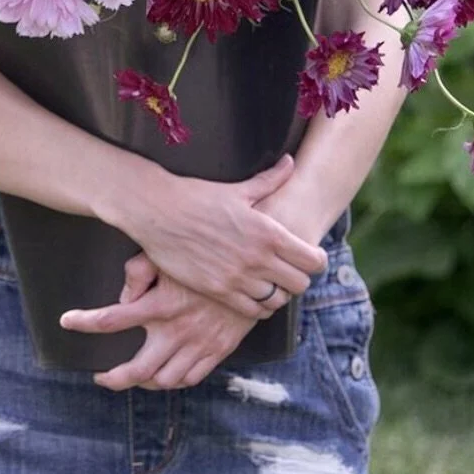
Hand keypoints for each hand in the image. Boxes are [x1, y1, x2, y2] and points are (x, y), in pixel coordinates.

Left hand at [60, 255, 255, 390]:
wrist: (255, 267)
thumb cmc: (205, 254)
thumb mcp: (167, 254)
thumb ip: (138, 272)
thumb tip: (123, 296)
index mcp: (160, 304)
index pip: (111, 318)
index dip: (84, 322)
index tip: (67, 321)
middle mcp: (177, 330)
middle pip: (137, 370)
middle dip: (113, 378)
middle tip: (100, 376)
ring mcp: (198, 345)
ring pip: (164, 379)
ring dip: (145, 382)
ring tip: (131, 375)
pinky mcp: (217, 351)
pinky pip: (191, 378)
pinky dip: (174, 380)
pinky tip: (164, 373)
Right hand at [115, 155, 327, 318]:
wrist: (157, 211)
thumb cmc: (196, 196)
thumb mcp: (238, 188)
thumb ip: (270, 180)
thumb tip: (290, 163)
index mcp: (268, 232)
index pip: (313, 261)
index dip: (316, 260)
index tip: (309, 256)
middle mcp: (258, 259)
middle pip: (300, 284)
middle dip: (299, 277)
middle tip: (289, 269)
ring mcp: (238, 278)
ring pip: (278, 300)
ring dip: (277, 292)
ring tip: (269, 281)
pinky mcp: (219, 291)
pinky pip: (253, 310)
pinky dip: (258, 305)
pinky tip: (251, 292)